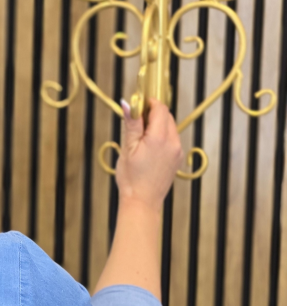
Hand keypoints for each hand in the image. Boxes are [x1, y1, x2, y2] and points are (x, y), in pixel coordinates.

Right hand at [116, 98, 183, 212]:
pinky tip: (148, 148)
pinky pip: (171, 139)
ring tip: (140, 139)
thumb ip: (131, 124)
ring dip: (157, 126)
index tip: (138, 106)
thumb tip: (128, 104)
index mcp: (159, 138)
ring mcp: (177, 151)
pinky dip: (161, 137)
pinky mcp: (177, 158)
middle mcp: (173, 142)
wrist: (142, 202)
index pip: (160, 108)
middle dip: (152, 114)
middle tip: (136, 122)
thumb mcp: (127, 148)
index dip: (148, 103)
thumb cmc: (132, 179)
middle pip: (166, 116)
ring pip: (170, 127)